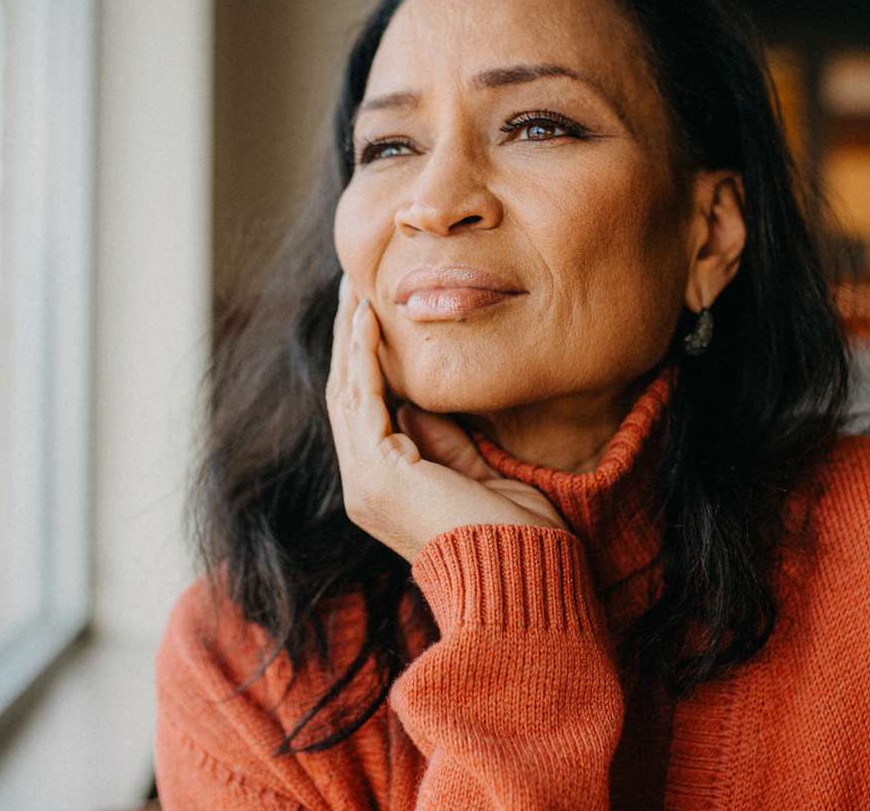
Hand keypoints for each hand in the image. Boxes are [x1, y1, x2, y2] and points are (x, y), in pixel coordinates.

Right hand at [326, 274, 570, 563]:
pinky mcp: (377, 475)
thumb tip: (419, 403)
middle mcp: (365, 488)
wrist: (523, 581)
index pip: (365, 413)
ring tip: (353, 291)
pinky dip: (363, 358)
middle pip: (346, 397)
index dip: (365, 362)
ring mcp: (366, 484)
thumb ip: (446, 441)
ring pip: (346, 393)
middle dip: (347, 341)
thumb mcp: (479, 474)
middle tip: (351, 289)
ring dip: (348, 338)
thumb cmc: (515, 539)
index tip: (372, 316)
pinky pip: (362, 401)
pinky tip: (367, 320)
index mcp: (385, 491)